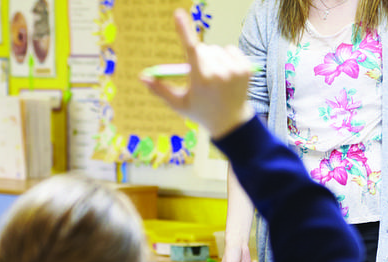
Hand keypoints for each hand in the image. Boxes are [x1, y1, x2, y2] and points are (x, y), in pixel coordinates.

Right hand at [140, 8, 253, 139]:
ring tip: (215, 77)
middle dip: (198, 57)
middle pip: (202, 49)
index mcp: (201, 80)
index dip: (183, 30)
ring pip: (216, 49)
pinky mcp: (246, 68)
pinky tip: (226, 73)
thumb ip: (160, 89)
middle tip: (202, 76)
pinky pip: (230, 49)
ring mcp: (234, 70)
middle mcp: (219, 74)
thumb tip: (142, 77)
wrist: (232, 122)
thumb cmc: (201, 112)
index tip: (178, 13)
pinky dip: (227, 57)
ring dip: (213, 58)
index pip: (190, 49)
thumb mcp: (178, 104)